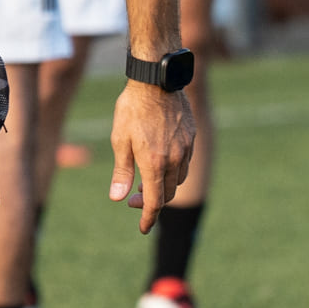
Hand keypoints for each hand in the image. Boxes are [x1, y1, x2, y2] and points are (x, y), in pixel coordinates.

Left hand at [108, 79, 197, 231]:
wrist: (156, 79)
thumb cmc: (132, 108)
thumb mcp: (119, 140)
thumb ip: (122, 172)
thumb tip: (117, 198)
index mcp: (154, 163)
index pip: (154, 202)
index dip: (148, 218)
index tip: (143, 228)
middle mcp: (174, 159)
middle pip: (168, 193)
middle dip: (153, 201)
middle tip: (134, 198)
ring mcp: (186, 148)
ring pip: (179, 178)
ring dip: (164, 186)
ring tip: (147, 180)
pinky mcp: (191, 136)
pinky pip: (185, 162)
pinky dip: (174, 170)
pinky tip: (161, 161)